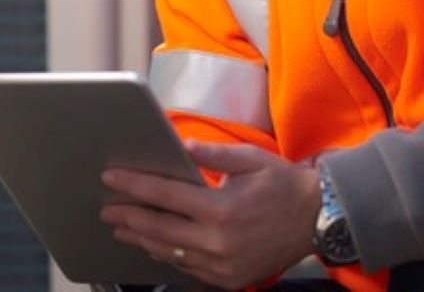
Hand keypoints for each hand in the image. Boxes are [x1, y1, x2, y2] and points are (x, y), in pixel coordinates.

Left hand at [99, 141, 319, 289]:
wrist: (318, 219)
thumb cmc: (283, 184)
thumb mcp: (249, 159)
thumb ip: (211, 154)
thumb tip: (179, 144)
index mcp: (221, 209)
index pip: (165, 196)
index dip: (134, 186)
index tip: (111, 178)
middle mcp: (219, 242)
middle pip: (159, 229)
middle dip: (128, 217)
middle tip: (106, 209)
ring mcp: (223, 265)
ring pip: (169, 254)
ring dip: (142, 239)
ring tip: (122, 227)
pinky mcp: (229, 279)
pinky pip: (188, 268)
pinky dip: (167, 255)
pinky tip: (154, 244)